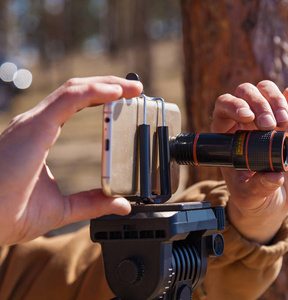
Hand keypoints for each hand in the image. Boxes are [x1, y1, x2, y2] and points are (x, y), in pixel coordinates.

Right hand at [0, 76, 142, 245]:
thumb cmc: (8, 213)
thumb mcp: (63, 208)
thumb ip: (91, 202)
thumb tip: (120, 203)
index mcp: (40, 136)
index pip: (74, 104)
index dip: (100, 97)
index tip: (125, 99)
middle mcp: (37, 124)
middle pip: (78, 92)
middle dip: (109, 86)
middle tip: (134, 89)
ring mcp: (35, 123)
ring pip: (75, 90)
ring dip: (107, 84)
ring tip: (132, 87)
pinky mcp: (36, 126)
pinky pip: (70, 99)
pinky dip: (95, 91)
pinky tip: (116, 92)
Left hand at [212, 80, 287, 243]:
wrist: (276, 199)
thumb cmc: (256, 196)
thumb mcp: (252, 197)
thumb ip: (258, 188)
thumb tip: (274, 177)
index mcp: (229, 133)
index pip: (224, 106)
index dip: (234, 105)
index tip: (247, 118)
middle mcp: (248, 119)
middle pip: (246, 92)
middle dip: (258, 104)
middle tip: (269, 125)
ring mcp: (270, 116)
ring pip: (267, 90)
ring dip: (275, 101)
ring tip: (283, 123)